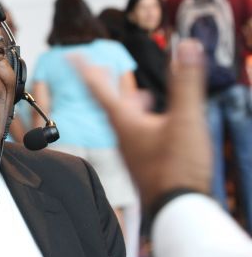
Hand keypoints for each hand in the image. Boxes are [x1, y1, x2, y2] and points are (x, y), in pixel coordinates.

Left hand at [70, 39, 211, 207]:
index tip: (70, 56)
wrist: (178, 210)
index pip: (96, 89)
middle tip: (94, 70)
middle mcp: (120, 136)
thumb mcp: (185, 119)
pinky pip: (134, 134)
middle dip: (100, 84)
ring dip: (123, 102)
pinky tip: (153, 124)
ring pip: (121, 120)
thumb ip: (186, 82)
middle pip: (104, 104)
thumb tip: (186, 46)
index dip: (84, 70)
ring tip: (135, 94)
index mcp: (122, 123)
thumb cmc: (177, 169)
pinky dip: (139, 121)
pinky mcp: (142, 162)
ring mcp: (130, 150)